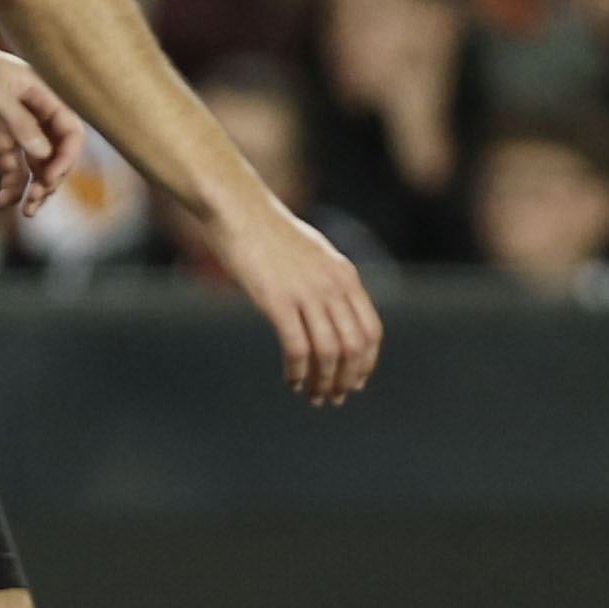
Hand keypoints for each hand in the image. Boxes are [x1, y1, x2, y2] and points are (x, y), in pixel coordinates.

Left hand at [0, 25, 82, 220]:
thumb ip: (20, 121)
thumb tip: (44, 154)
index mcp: (44, 97)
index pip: (70, 132)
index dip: (66, 158)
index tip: (50, 179)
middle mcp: (36, 114)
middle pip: (56, 154)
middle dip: (50, 180)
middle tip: (34, 202)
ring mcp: (16, 129)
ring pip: (36, 166)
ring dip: (33, 189)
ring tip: (24, 210)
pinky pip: (12, 168)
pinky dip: (11, 186)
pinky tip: (2, 201)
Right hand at [213, 203, 385, 406]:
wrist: (238, 210)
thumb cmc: (268, 232)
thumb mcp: (312, 254)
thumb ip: (328, 281)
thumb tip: (332, 311)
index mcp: (345, 276)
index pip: (371, 331)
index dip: (366, 363)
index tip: (355, 382)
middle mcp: (333, 286)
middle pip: (354, 347)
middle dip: (347, 379)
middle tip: (333, 397)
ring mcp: (306, 292)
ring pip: (328, 352)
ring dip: (322, 381)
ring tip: (312, 396)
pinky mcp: (277, 300)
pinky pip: (296, 347)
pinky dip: (296, 370)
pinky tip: (290, 380)